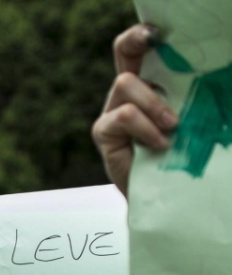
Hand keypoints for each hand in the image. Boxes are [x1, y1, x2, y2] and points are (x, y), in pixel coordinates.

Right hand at [94, 24, 177, 194]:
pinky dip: (145, 128)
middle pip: (123, 51)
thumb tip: (218, 73)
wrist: (166, 194)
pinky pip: (122, 116)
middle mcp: (130, 92)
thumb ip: (194, 96)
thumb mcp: (194, 118)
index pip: (142, 48)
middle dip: (135, 39)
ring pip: (125, 83)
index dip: (144, 33)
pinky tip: (160, 144)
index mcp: (153, 82)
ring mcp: (113, 111)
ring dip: (153, 103)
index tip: (158, 30)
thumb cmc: (185, 155)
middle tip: (153, 38)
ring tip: (173, 125)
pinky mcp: (105, 133)